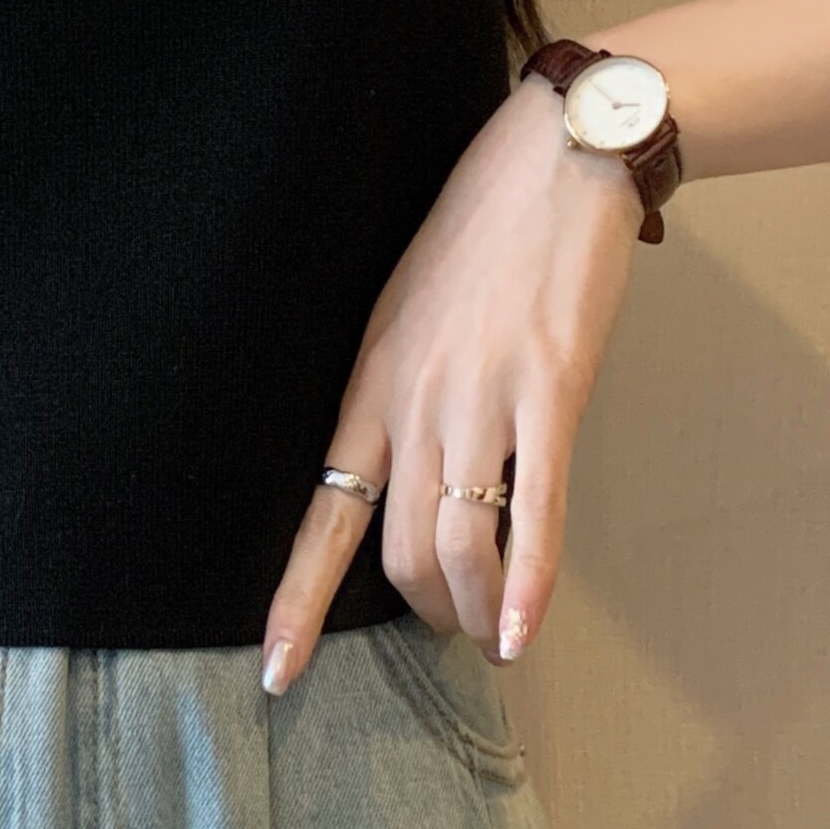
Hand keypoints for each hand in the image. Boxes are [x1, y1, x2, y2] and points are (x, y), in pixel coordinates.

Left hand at [260, 73, 644, 686]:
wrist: (554, 160)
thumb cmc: (484, 233)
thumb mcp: (408, 310)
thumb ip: (404, 391)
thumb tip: (417, 466)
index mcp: (369, 382)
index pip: (322, 513)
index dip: (298, 599)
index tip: (275, 668)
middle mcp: (413, 401)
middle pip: (395, 549)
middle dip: (423, 608)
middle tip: (450, 628)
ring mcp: (481, 399)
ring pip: (456, 544)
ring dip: (472, 608)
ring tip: (490, 638)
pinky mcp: (551, 392)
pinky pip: (535, 511)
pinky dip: (528, 584)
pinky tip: (523, 633)